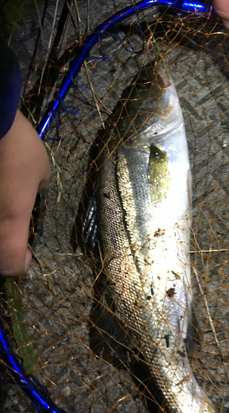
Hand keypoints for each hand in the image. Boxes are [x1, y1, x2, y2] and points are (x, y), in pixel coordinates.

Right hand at [0, 111, 49, 276]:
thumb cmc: (16, 147)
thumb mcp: (41, 170)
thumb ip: (38, 189)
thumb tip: (34, 191)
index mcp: (9, 224)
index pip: (11, 265)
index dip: (20, 264)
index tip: (27, 254)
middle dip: (4, 253)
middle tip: (13, 239)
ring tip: (4, 215)